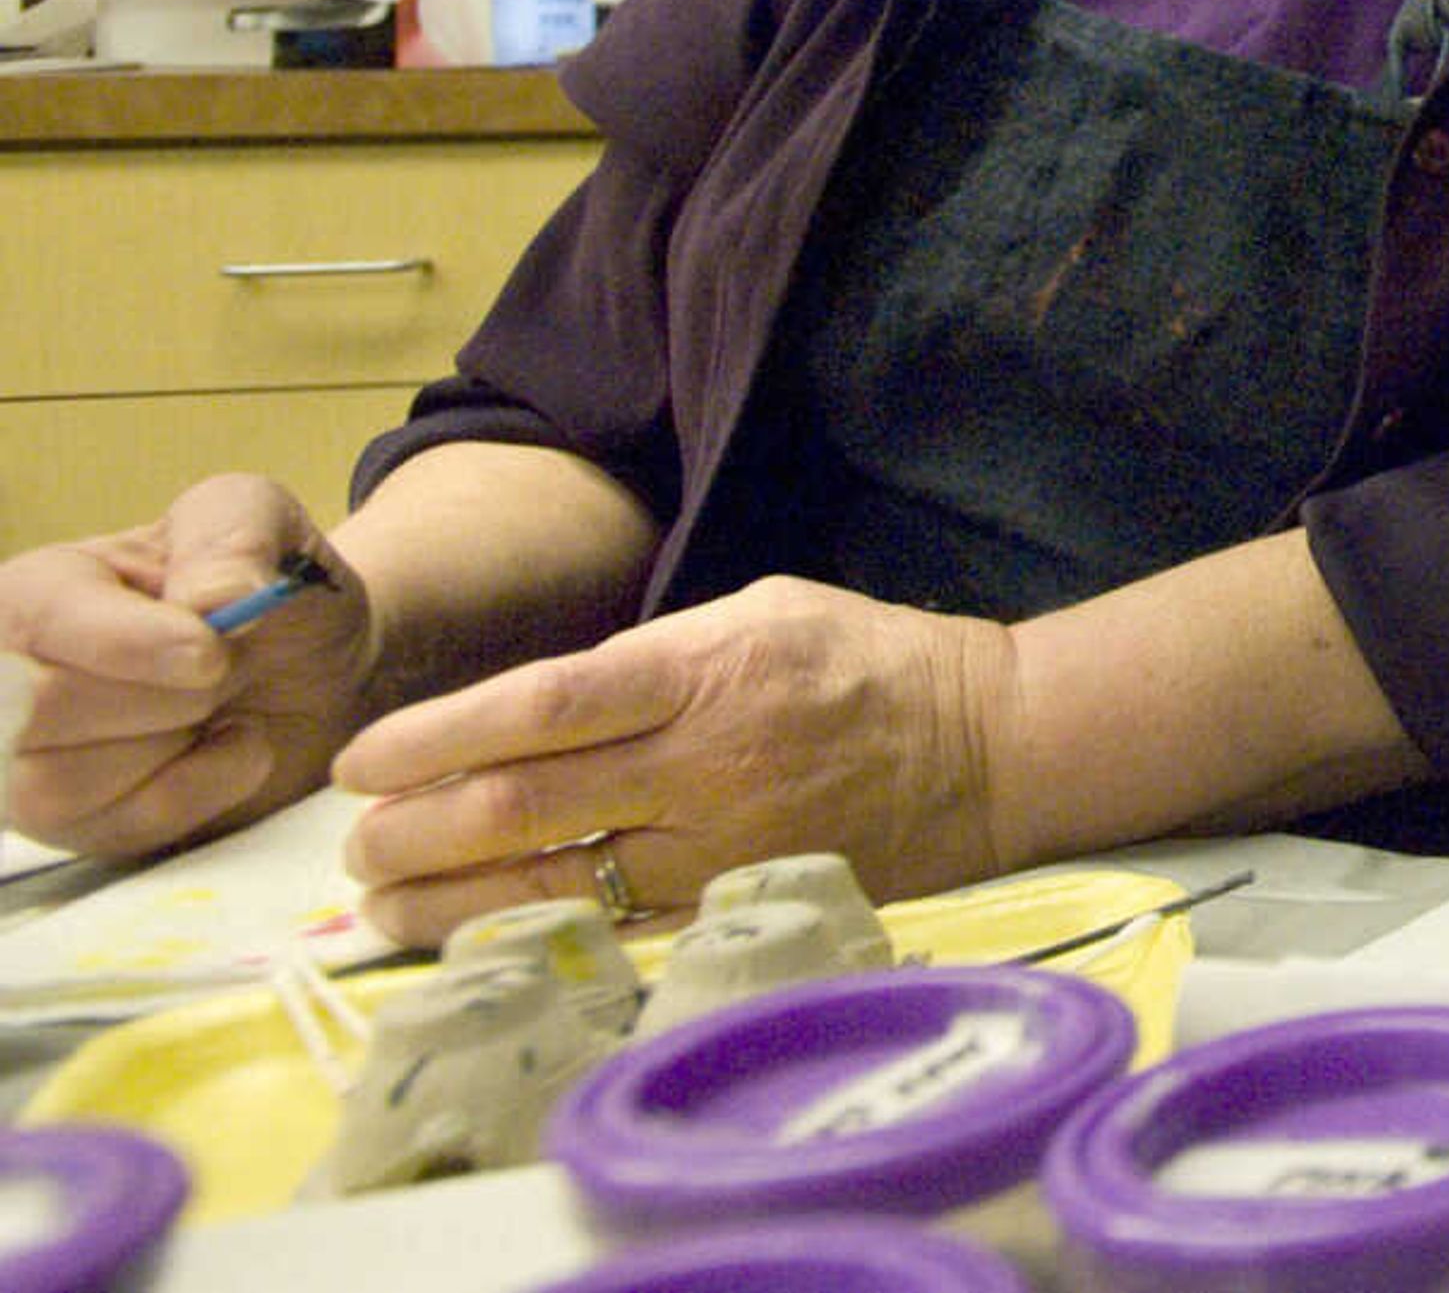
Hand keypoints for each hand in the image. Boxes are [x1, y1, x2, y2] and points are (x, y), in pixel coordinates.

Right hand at [0, 477, 372, 860]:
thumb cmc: (268, 587)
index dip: (130, 643)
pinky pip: (118, 829)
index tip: (211, 651)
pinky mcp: (78, 826)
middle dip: (165, 696)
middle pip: (39, 710)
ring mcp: (30, 761)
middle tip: (228, 668)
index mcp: (39, 590)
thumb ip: (232, 532)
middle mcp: (10, 676)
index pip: (42, 621)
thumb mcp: (260, 519)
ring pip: (59, 784)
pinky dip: (200, 791)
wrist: (319, 666)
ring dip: (175, 746)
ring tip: (223, 706)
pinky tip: (233, 747)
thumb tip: (210, 597)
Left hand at [331, 574, 1016, 946]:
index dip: (438, 738)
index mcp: (706, 668)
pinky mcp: (746, 900)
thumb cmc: (866, 659)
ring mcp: (727, 841)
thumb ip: (652, 655)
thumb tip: (535, 704)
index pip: (544, 707)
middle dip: (420, 832)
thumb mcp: (760, 608)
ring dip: (454, 902)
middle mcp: (708, 759)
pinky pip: (624, 928)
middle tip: (353, 850)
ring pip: (562, 884)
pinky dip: (541, 939)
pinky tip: (478, 944)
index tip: (360, 763)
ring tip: (384, 906)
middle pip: (530, 805)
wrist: (991, 743)